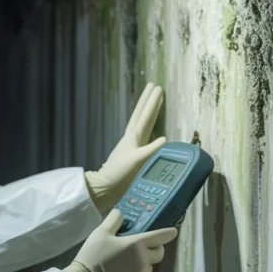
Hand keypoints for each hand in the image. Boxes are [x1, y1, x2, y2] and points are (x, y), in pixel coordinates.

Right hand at [62, 210, 177, 271]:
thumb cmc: (93, 255)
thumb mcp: (100, 233)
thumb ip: (113, 220)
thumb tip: (121, 213)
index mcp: (136, 244)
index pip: (160, 237)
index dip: (168, 233)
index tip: (174, 232)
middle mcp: (143, 261)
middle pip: (159, 254)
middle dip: (155, 249)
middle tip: (142, 247)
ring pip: (148, 267)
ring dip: (142, 263)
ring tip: (124, 263)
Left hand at [85, 82, 166, 212]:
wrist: (107, 186)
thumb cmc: (120, 173)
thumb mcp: (136, 160)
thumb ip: (150, 149)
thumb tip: (165, 138)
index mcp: (133, 136)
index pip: (145, 115)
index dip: (152, 102)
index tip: (157, 88)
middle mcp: (133, 137)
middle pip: (141, 114)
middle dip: (148, 100)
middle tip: (154, 86)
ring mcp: (132, 144)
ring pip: (142, 122)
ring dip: (148, 110)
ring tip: (154, 101)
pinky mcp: (133, 152)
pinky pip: (144, 134)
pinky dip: (150, 127)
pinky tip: (154, 129)